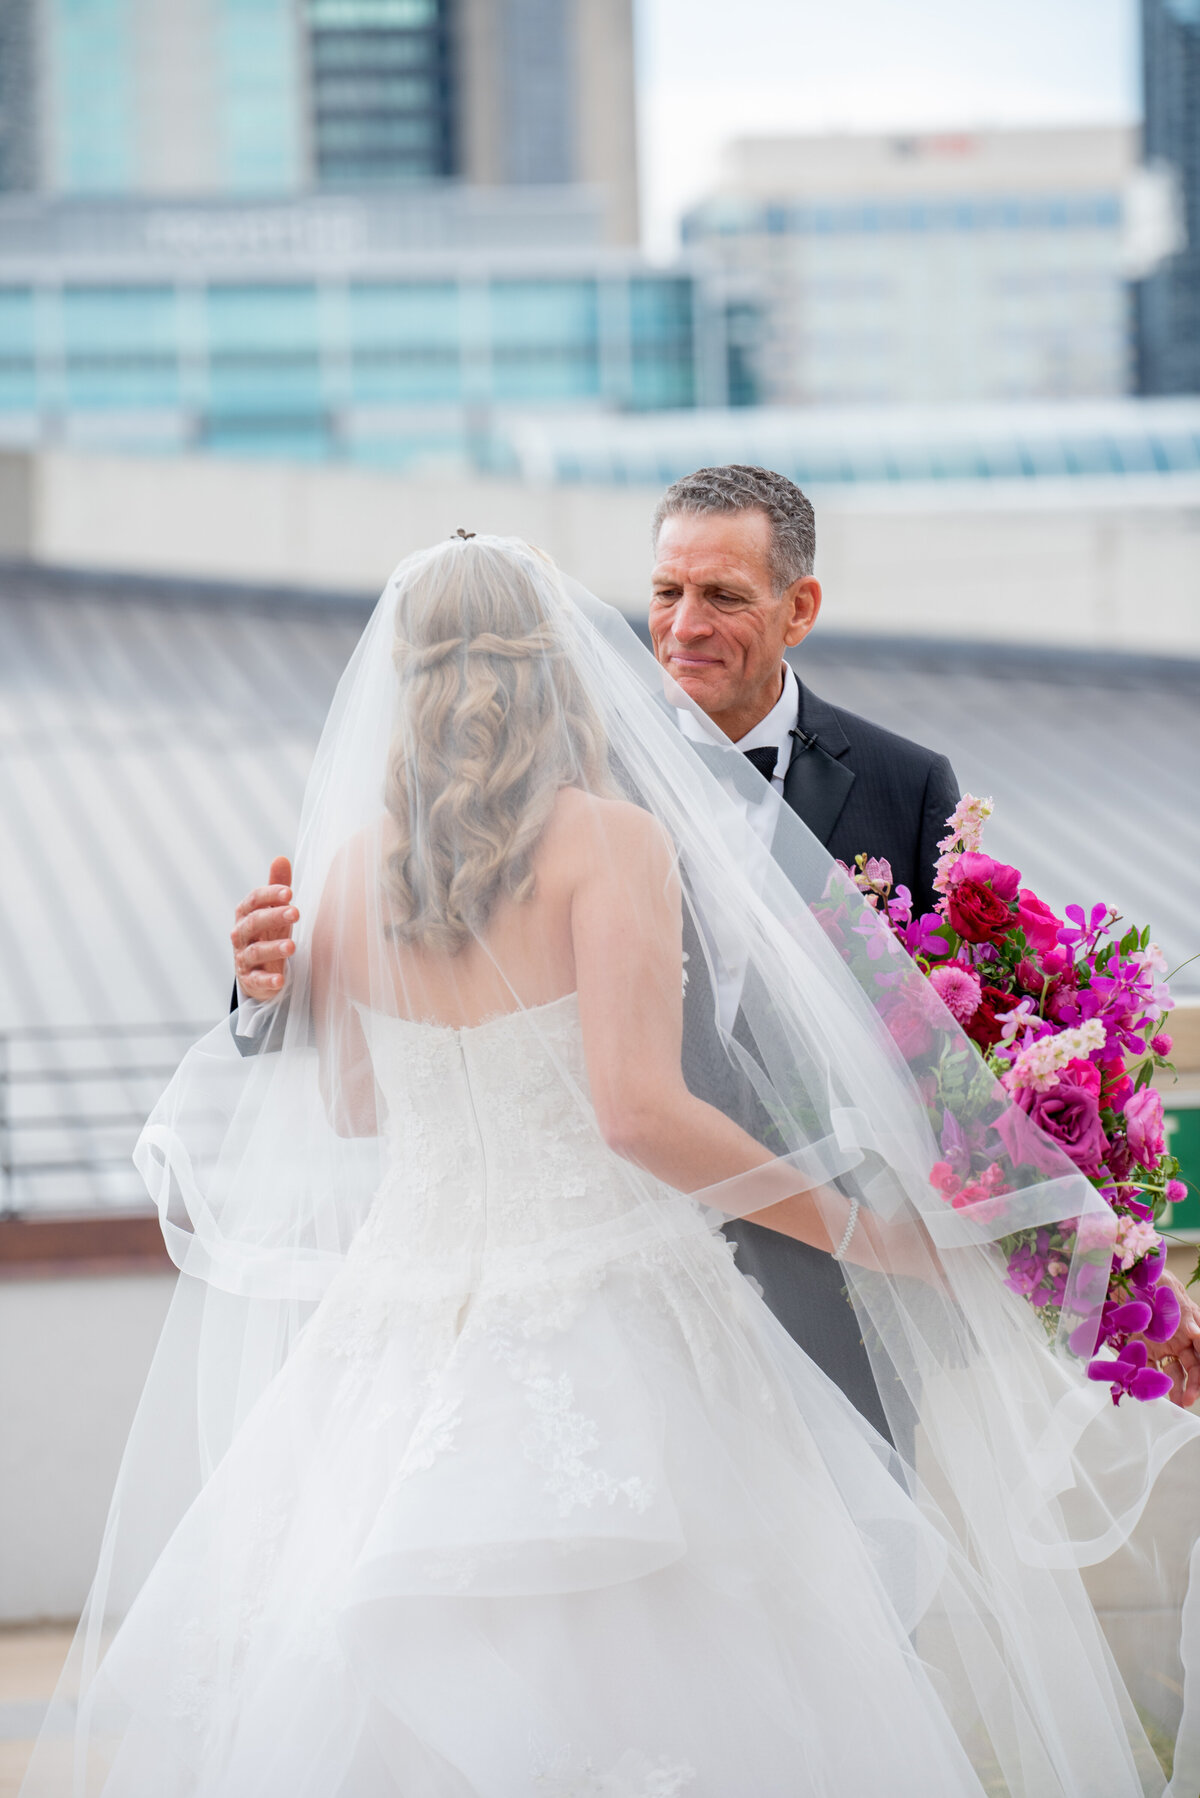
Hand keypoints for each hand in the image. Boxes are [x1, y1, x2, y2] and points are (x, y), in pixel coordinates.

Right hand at [232, 856, 297, 1001]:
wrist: (256, 971)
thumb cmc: (267, 935)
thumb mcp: (273, 911)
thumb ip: (276, 888)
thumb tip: (281, 858)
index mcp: (246, 915)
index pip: (253, 901)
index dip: (269, 895)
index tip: (289, 892)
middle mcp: (240, 935)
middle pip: (254, 923)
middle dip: (273, 917)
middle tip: (296, 912)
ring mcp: (244, 958)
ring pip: (255, 952)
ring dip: (273, 948)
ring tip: (292, 946)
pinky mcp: (250, 980)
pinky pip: (257, 980)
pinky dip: (267, 980)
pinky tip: (280, 980)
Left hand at [1143, 1270, 1199, 1408]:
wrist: (1127, 1274)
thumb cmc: (1154, 1279)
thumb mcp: (1170, 1291)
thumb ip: (1184, 1314)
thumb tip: (1196, 1334)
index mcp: (1191, 1325)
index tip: (1199, 1380)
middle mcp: (1180, 1339)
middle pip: (1194, 1366)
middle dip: (1194, 1384)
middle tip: (1189, 1399)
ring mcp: (1162, 1345)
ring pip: (1175, 1372)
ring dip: (1177, 1388)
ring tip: (1177, 1404)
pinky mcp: (1144, 1348)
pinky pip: (1151, 1368)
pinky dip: (1152, 1381)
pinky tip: (1152, 1393)